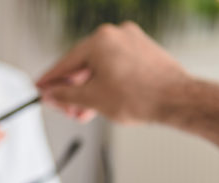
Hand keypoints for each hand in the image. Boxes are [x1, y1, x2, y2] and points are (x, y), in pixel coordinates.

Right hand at [36, 22, 189, 123]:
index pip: (65, 63)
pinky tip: (103, 101)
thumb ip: (64, 95)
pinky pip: (117, 66)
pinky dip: (107, 83)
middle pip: (83, 65)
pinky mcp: (144, 52)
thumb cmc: (142, 97)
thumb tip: (51, 94)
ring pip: (101, 67)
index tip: (41, 88)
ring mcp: (133, 41)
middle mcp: (116, 35)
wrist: (177, 101)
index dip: (50, 80)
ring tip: (85, 111)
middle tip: (65, 107)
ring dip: (90, 90)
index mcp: (100, 40)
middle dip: (73, 90)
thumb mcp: (91, 99)